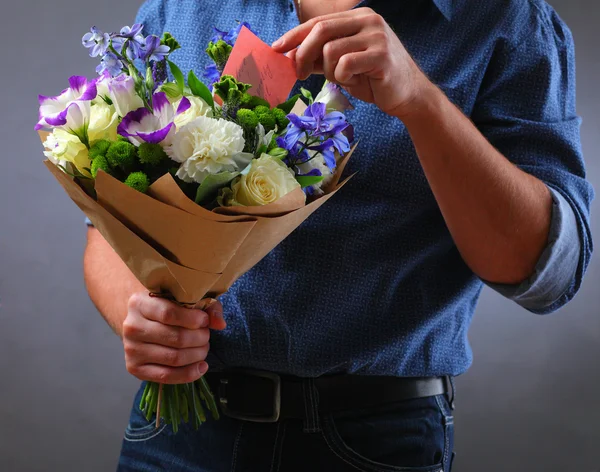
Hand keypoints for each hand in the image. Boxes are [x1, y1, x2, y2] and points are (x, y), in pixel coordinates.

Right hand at [122, 292, 226, 383]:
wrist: (142, 322)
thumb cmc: (167, 307)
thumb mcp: (183, 299)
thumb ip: (206, 306)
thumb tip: (220, 324)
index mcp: (139, 304)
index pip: (169, 314)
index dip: (193, 319)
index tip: (205, 320)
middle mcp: (131, 327)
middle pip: (176, 338)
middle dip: (200, 338)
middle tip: (206, 336)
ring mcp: (131, 349)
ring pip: (174, 358)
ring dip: (197, 354)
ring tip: (204, 348)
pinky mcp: (134, 368)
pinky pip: (166, 376)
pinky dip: (189, 374)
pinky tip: (202, 366)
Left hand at [272, 8, 429, 117]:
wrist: (407, 95)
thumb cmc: (373, 79)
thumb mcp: (342, 65)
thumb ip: (320, 58)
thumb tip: (290, 56)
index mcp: (358, 18)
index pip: (318, 22)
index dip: (294, 35)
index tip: (276, 49)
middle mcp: (368, 21)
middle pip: (321, 31)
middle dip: (302, 54)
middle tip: (298, 74)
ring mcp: (377, 36)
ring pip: (330, 50)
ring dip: (328, 72)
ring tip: (342, 79)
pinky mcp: (381, 56)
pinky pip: (345, 65)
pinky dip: (342, 78)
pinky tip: (354, 81)